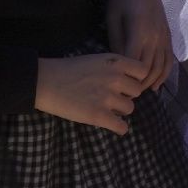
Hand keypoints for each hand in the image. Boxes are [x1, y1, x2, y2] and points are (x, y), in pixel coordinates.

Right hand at [35, 53, 149, 133]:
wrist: (45, 81)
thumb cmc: (68, 70)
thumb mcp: (96, 59)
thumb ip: (114, 68)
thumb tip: (130, 83)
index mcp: (115, 62)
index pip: (143, 71)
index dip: (136, 78)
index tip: (126, 83)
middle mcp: (115, 78)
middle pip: (137, 92)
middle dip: (126, 95)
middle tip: (112, 98)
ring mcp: (107, 97)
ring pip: (129, 109)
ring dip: (120, 111)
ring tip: (106, 109)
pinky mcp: (98, 115)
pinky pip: (121, 127)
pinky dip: (119, 128)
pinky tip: (112, 125)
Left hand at [105, 0, 170, 90]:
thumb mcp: (112, 19)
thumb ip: (116, 42)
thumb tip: (118, 66)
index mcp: (140, 31)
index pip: (135, 63)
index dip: (127, 79)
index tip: (117, 89)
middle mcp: (156, 37)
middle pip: (149, 68)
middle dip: (138, 85)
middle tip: (125, 96)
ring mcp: (165, 37)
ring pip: (161, 67)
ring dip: (151, 82)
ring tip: (139, 92)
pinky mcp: (168, 36)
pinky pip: (169, 60)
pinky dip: (164, 74)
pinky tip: (156, 85)